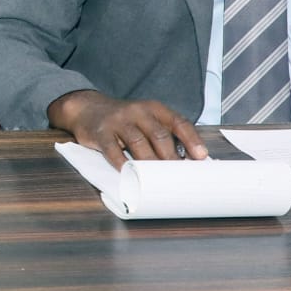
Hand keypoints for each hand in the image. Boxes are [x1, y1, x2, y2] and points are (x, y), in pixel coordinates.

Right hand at [47, 89, 207, 169]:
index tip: (202, 157)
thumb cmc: (125, 120)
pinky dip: (122, 164)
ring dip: (150, 163)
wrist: (88, 109)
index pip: (178, 122)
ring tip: (159, 180)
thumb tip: (187, 162)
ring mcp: (119, 121)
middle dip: (171, 158)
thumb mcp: (146, 120)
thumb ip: (163, 135)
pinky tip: (129, 174)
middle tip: (180, 177)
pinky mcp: (101, 133)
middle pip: (159, 135)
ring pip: (138, 143)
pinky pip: (113, 150)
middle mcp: (138, 111)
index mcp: (154, 109)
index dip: (191, 139)